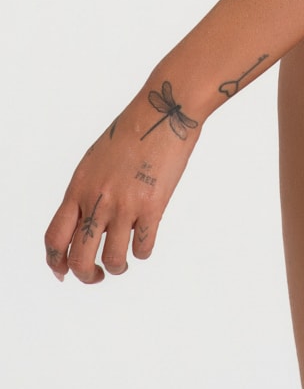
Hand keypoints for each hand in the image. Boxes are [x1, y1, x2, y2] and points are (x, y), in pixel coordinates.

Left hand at [44, 78, 201, 284]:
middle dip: (86, 275)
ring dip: (117, 267)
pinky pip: (143, 247)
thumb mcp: (95, 162)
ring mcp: (124, 204)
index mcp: (78, 188)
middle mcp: (97, 200)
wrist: (163, 112)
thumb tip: (89, 224)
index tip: (62, 272)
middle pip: (79, 258)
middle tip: (96, 274)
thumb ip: (87, 193)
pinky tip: (144, 243)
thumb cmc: (132, 132)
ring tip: (123, 262)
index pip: (54, 238)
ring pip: (113, 259)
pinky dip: (142, 252)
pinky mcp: (152, 206)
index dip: (55, 263)